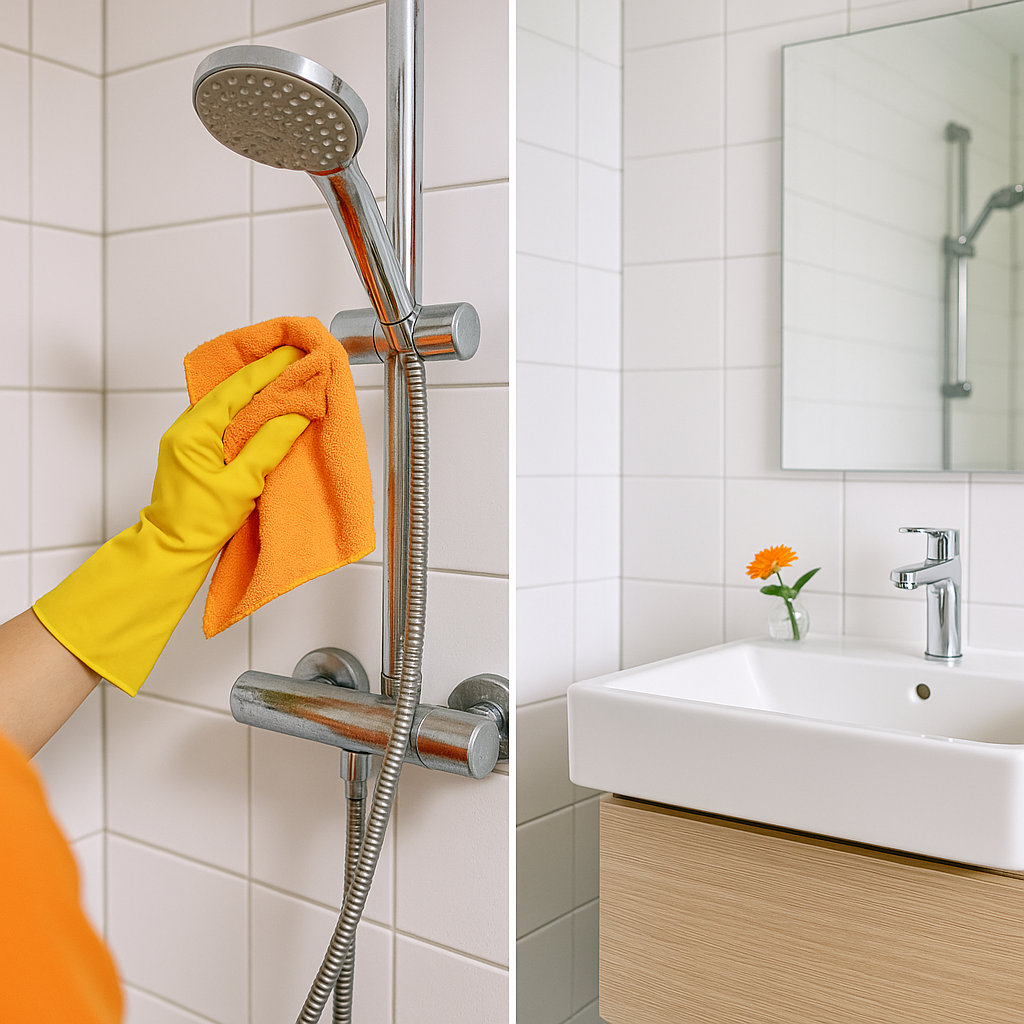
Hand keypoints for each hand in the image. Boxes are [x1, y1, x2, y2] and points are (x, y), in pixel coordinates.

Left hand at [33, 347, 309, 698]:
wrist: (172, 552)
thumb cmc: (199, 524)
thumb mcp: (240, 485)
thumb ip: (268, 445)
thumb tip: (296, 413)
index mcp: (193, 431)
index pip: (237, 388)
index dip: (269, 369)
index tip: (296, 354)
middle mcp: (188, 428)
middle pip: (232, 389)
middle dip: (266, 373)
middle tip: (297, 357)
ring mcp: (191, 439)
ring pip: (231, 404)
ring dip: (261, 391)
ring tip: (291, 377)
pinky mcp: (200, 451)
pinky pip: (229, 420)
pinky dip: (252, 410)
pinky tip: (272, 408)